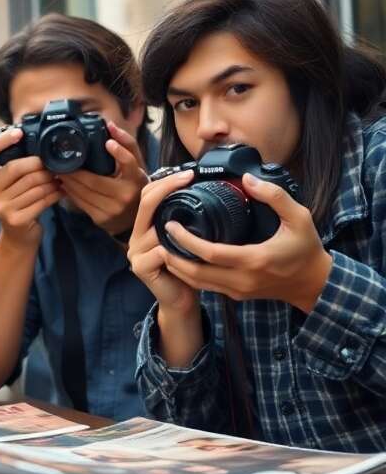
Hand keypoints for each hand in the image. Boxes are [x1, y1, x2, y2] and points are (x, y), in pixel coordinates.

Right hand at [0, 127, 62, 248]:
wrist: (18, 239)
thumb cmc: (19, 205)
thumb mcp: (10, 187)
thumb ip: (15, 170)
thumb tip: (38, 147)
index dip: (1, 141)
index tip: (18, 132)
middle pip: (16, 168)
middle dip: (39, 165)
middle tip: (53, 166)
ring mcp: (1, 207)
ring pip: (33, 185)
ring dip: (51, 181)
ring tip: (60, 179)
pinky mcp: (15, 219)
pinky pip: (40, 200)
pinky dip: (54, 195)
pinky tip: (61, 192)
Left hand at [58, 122, 148, 236]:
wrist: (135, 218)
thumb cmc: (133, 185)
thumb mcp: (135, 166)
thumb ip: (126, 144)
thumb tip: (110, 125)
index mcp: (136, 179)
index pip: (129, 164)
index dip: (119, 153)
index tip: (107, 142)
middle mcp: (126, 195)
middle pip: (94, 180)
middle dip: (74, 171)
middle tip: (61, 163)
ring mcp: (113, 209)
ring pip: (84, 192)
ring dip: (68, 181)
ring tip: (60, 172)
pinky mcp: (101, 218)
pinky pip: (81, 203)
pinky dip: (70, 193)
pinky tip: (65, 185)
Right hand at [127, 168, 199, 312]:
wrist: (181, 301)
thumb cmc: (188, 268)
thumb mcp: (186, 239)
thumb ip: (185, 220)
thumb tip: (205, 192)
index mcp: (145, 226)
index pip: (147, 195)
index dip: (166, 182)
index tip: (189, 174)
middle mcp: (135, 236)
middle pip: (146, 203)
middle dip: (168, 187)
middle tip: (189, 178)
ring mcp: (135, 252)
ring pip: (155, 227)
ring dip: (178, 223)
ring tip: (199, 215)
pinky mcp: (140, 267)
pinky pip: (159, 252)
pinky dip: (176, 250)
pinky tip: (190, 251)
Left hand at [158, 173, 332, 313]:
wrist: (315, 283)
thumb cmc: (307, 248)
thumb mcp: (299, 217)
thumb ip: (274, 196)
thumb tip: (247, 179)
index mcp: (255, 260)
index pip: (210, 253)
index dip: (186, 240)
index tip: (171, 224)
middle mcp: (242, 280)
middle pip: (195, 272)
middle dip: (172, 255)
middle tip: (159, 235)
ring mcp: (238, 290)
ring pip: (197, 283)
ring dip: (177, 266)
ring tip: (164, 245)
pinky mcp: (236, 295)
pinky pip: (205, 286)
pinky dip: (189, 274)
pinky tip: (181, 258)